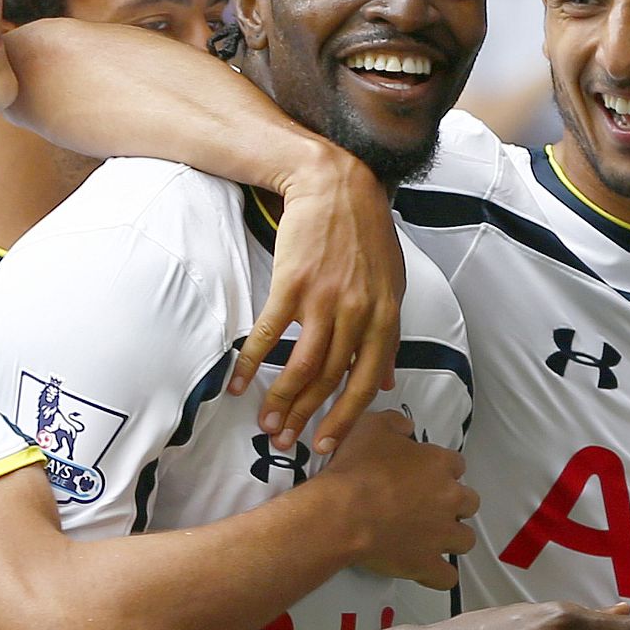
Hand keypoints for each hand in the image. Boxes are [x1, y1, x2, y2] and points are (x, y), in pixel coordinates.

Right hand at [234, 144, 403, 454]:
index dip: (346, 418)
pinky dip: (252, 363)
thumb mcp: (392, 284)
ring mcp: (324, 299)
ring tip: (265, 424)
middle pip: (330, 380)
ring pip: (302, 365)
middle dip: (306, 417)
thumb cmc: (365, 234)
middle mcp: (357, 313)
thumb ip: (389, 336)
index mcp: (384, 316)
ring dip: (281, 401)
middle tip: (285, 443)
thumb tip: (387, 382)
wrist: (336, 185)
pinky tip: (238, 383)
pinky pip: (270, 334)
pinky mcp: (292, 284)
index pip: (366, 381)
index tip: (326, 444)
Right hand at [319, 411, 476, 589]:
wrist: (340, 512)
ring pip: (465, 540)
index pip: (456, 465)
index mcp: (438, 464)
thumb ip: (395, 423)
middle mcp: (448, 498)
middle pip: (469, 502)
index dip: (441, 470)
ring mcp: (441, 534)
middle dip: (454, 504)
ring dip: (451, 538)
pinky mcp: (427, 564)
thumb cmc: (355, 468)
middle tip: (428, 506)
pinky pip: (447, 577)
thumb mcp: (370, 427)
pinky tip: (426, 569)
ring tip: (429, 539)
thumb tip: (407, 427)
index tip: (425, 475)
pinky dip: (438, 574)